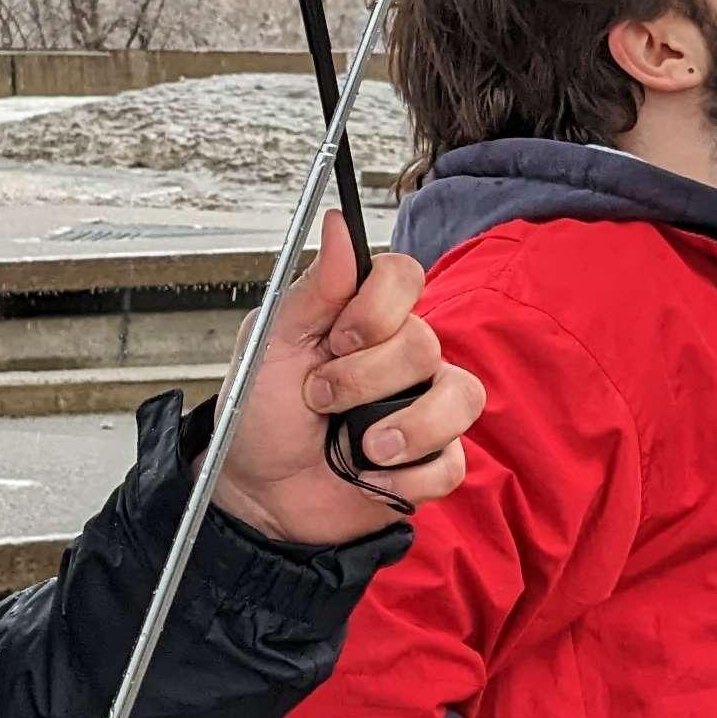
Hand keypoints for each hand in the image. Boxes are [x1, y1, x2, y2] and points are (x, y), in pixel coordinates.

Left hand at [216, 213, 485, 543]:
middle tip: (320, 398)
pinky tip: (371, 478)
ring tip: (360, 447)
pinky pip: (453, 461)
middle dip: (365, 379)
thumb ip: (313, 290)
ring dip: (405, 427)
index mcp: (363, 320)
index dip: (378, 308)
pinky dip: (408, 477)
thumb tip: (337, 223)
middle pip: (426, 343)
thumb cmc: (260, 415)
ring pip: (461, 397)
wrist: (256, 493)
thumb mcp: (271, 345)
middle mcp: (401, 359)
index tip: (337, 338)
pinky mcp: (431, 462)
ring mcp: (422, 409)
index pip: (405, 277)